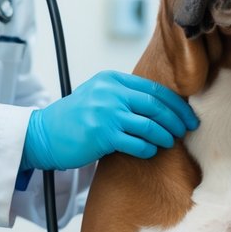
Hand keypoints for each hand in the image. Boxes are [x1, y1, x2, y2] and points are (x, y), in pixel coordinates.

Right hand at [22, 71, 198, 170]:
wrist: (43, 134)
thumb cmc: (74, 119)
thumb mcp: (98, 95)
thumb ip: (124, 95)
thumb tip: (162, 105)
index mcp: (111, 80)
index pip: (153, 89)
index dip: (175, 104)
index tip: (187, 116)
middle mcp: (110, 93)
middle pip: (156, 105)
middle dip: (176, 119)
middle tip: (186, 130)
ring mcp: (106, 113)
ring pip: (150, 124)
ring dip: (165, 136)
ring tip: (169, 142)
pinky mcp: (103, 135)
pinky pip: (137, 143)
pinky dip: (148, 149)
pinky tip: (150, 151)